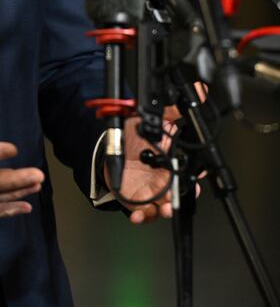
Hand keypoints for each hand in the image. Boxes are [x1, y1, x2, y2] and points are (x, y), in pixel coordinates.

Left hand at [107, 90, 205, 225]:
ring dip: (165, 210)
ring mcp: (151, 191)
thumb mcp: (151, 118)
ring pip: (164, 206)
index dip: (196, 177)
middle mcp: (164, 179)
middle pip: (179, 193)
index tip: (197, 178)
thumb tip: (199, 90)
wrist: (108, 147)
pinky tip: (138, 215)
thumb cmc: (132, 137)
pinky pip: (142, 213)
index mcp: (172, 161)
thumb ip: (173, 108)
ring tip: (163, 208)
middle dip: (181, 197)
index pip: (191, 171)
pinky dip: (142, 217)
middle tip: (177, 195)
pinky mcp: (136, 200)